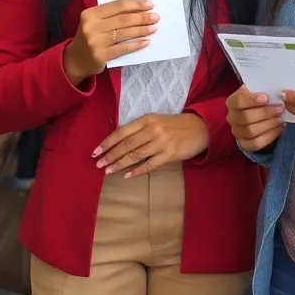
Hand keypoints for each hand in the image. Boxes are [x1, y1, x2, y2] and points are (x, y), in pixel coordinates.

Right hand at [61, 0, 156, 84]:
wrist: (74, 60)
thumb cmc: (88, 37)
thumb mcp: (93, 22)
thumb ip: (110, 16)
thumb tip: (138, 11)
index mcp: (90, 14)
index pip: (117, 6)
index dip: (135, 4)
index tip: (149, 4)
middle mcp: (91, 26)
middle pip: (122, 19)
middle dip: (141, 17)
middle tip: (155, 17)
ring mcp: (96, 42)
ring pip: (124, 33)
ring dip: (142, 30)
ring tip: (153, 28)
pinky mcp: (101, 55)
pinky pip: (123, 48)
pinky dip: (136, 45)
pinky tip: (146, 42)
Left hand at [93, 113, 208, 177]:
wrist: (199, 128)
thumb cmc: (174, 125)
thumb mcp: (155, 121)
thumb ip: (139, 129)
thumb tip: (118, 142)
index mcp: (146, 119)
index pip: (122, 132)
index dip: (107, 142)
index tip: (95, 151)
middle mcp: (152, 129)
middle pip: (126, 145)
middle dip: (110, 155)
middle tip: (98, 164)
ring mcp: (161, 142)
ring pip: (135, 155)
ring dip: (120, 164)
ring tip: (108, 171)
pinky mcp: (170, 154)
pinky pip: (150, 165)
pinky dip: (138, 171)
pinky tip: (127, 176)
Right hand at [226, 85, 286, 152]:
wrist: (255, 113)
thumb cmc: (257, 100)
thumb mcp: (256, 91)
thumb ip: (260, 89)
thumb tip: (272, 89)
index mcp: (232, 102)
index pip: (238, 101)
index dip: (252, 100)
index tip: (266, 98)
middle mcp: (231, 118)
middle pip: (246, 118)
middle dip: (265, 113)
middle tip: (280, 109)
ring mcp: (237, 132)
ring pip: (251, 131)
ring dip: (269, 124)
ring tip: (281, 118)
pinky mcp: (244, 143)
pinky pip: (256, 143)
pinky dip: (270, 135)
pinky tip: (280, 127)